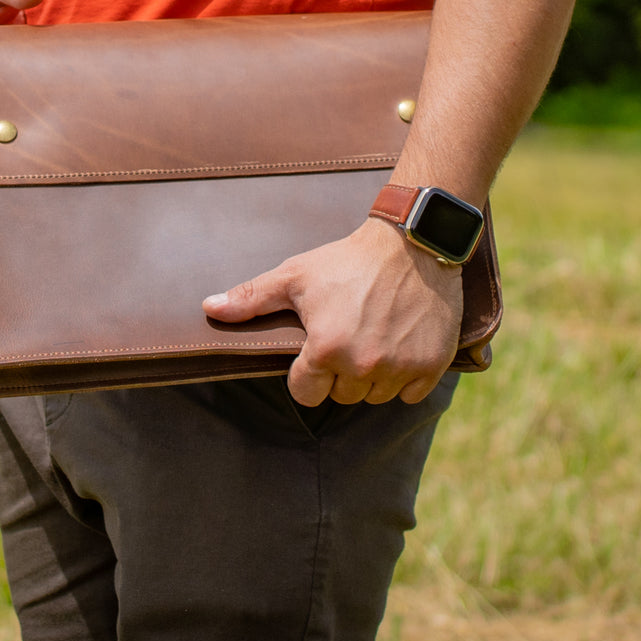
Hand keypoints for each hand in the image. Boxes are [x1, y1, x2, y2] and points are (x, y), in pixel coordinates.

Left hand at [202, 218, 462, 406]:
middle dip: (341, 372)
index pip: (306, 393)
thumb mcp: (294, 275)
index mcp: (326, 349)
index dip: (307, 372)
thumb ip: (251, 299)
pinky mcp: (432, 366)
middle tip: (349, 334)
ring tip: (373, 336)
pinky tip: (399, 344)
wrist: (412, 243)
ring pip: (376, 396)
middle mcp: (364, 366)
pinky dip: (406, 376)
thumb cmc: (347, 260)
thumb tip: (208, 309)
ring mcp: (401, 368)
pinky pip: (410, 394)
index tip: (318, 347)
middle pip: (343, 396)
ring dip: (373, 376)